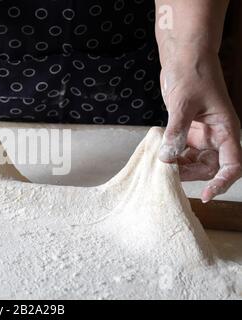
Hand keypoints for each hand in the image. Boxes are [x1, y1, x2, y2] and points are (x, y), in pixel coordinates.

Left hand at [158, 48, 241, 202]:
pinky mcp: (187, 130)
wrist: (184, 57)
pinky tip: (158, 151)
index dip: (222, 182)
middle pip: (208, 167)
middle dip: (189, 173)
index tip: (207, 194)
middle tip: (166, 171)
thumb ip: (176, 132)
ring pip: (192, 161)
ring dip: (177, 164)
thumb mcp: (183, 104)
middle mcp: (216, 135)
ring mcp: (201, 134)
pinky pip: (181, 150)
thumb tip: (167, 157)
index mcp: (226, 130)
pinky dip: (170, 154)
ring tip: (159, 161)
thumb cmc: (192, 73)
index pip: (232, 165)